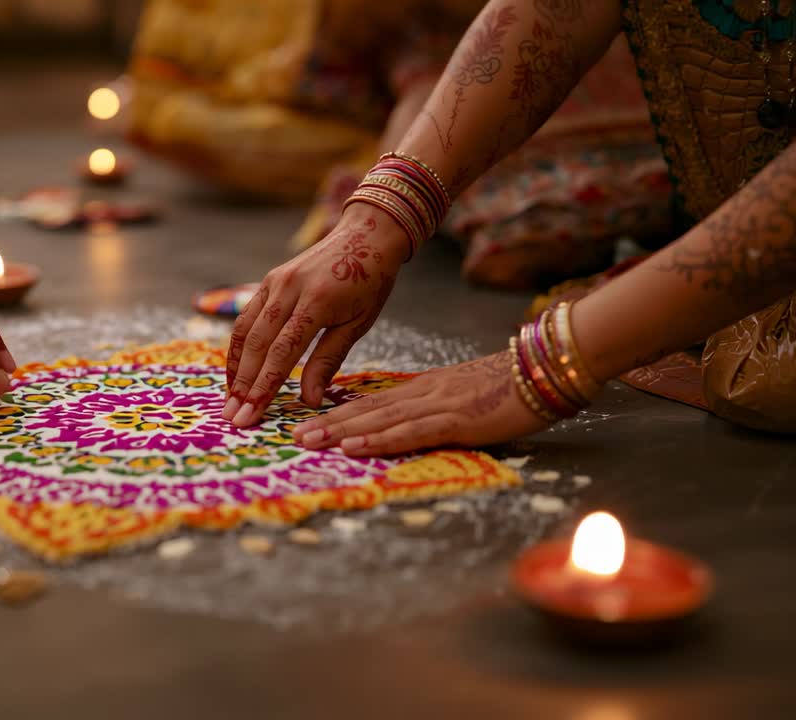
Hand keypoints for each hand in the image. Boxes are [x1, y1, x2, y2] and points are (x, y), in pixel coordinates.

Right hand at [224, 204, 407, 426]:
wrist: (366, 234)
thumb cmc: (369, 282)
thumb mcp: (358, 324)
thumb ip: (328, 360)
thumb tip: (308, 400)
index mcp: (317, 302)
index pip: (282, 353)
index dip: (263, 387)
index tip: (250, 416)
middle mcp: (289, 289)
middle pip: (257, 344)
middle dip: (243, 384)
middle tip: (233, 417)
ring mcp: (275, 282)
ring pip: (245, 330)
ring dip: (235, 368)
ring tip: (230, 399)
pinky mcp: (269, 280)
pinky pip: (247, 317)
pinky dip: (239, 346)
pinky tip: (237, 369)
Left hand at [292, 350, 549, 455]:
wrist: (546, 369)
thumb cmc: (512, 386)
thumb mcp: (465, 395)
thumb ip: (438, 407)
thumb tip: (412, 422)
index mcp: (424, 389)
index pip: (373, 403)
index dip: (338, 414)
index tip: (308, 423)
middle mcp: (423, 394)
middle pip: (366, 410)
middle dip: (327, 424)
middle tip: (292, 436)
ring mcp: (437, 406)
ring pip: (379, 420)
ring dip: (340, 432)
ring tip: (308, 442)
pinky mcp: (456, 420)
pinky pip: (410, 432)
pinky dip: (379, 441)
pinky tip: (353, 447)